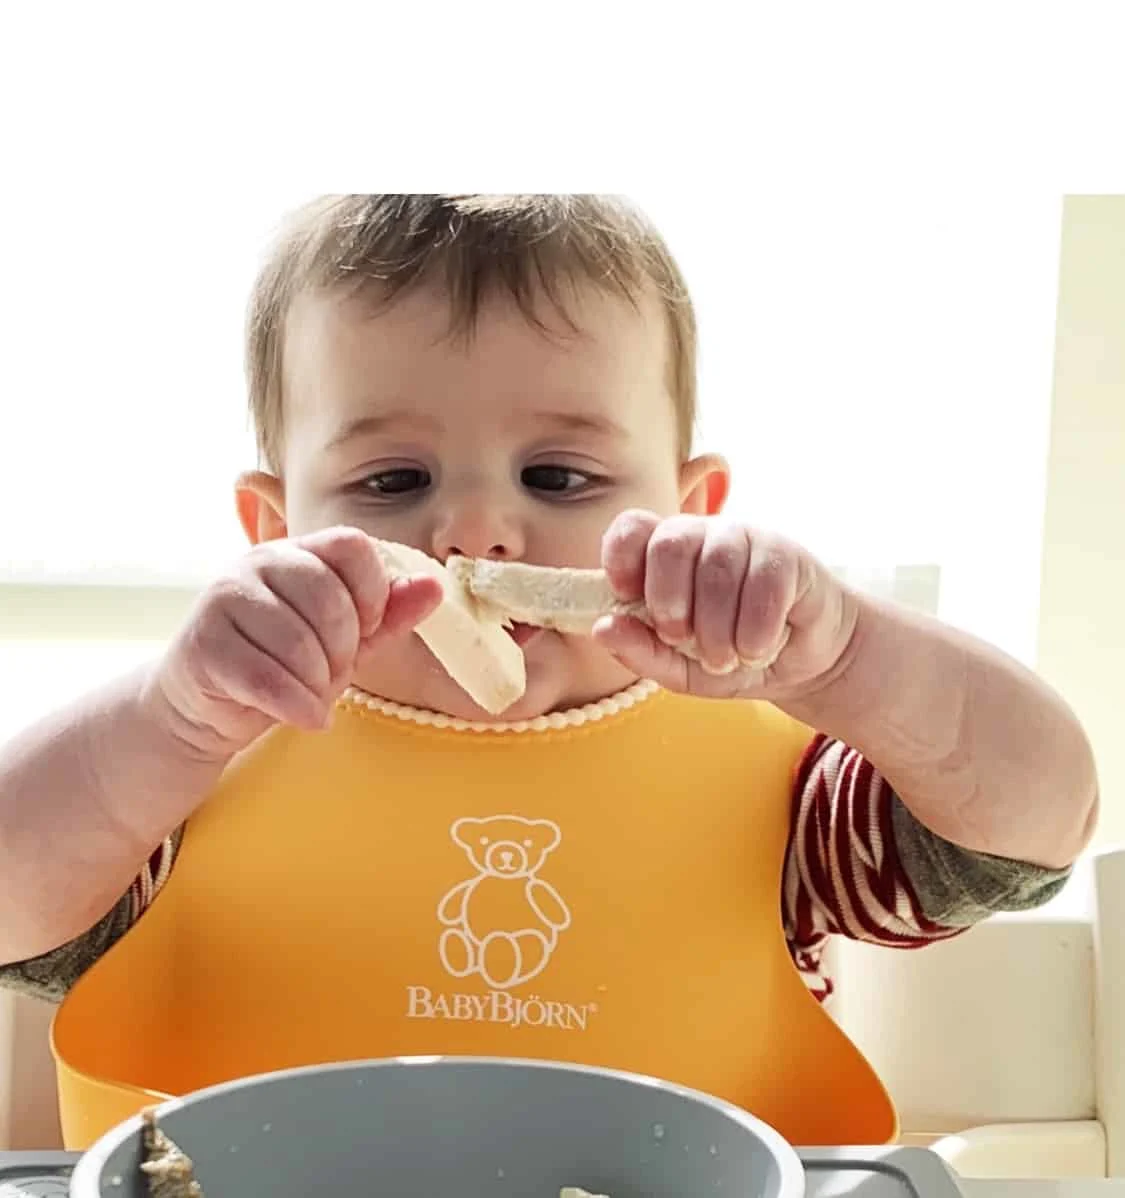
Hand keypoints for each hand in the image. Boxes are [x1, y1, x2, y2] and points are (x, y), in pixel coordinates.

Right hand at [149, 527, 441, 759]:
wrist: (206, 707)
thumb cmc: (283, 667)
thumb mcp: (346, 641)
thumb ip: (388, 614)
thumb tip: (434, 585)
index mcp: (298, 552)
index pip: (354, 546)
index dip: (373, 593)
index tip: (366, 630)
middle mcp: (258, 563)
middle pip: (330, 597)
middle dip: (343, 649)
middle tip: (331, 672)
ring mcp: (224, 598)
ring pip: (300, 644)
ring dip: (317, 685)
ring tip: (309, 693)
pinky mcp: (203, 644)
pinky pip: (269, 679)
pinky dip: (297, 707)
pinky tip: (303, 715)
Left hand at [592, 510, 858, 699]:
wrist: (799, 665)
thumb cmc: (728, 656)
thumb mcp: (677, 668)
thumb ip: (639, 651)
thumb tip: (603, 628)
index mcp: (663, 555)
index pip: (631, 528)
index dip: (621, 558)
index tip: (625, 597)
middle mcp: (701, 536)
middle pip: (669, 544)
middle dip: (669, 602)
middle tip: (682, 640)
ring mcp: (744, 539)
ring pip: (717, 571)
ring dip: (716, 631)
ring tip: (724, 658)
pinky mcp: (786, 554)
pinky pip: (763, 587)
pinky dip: (754, 633)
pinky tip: (756, 649)